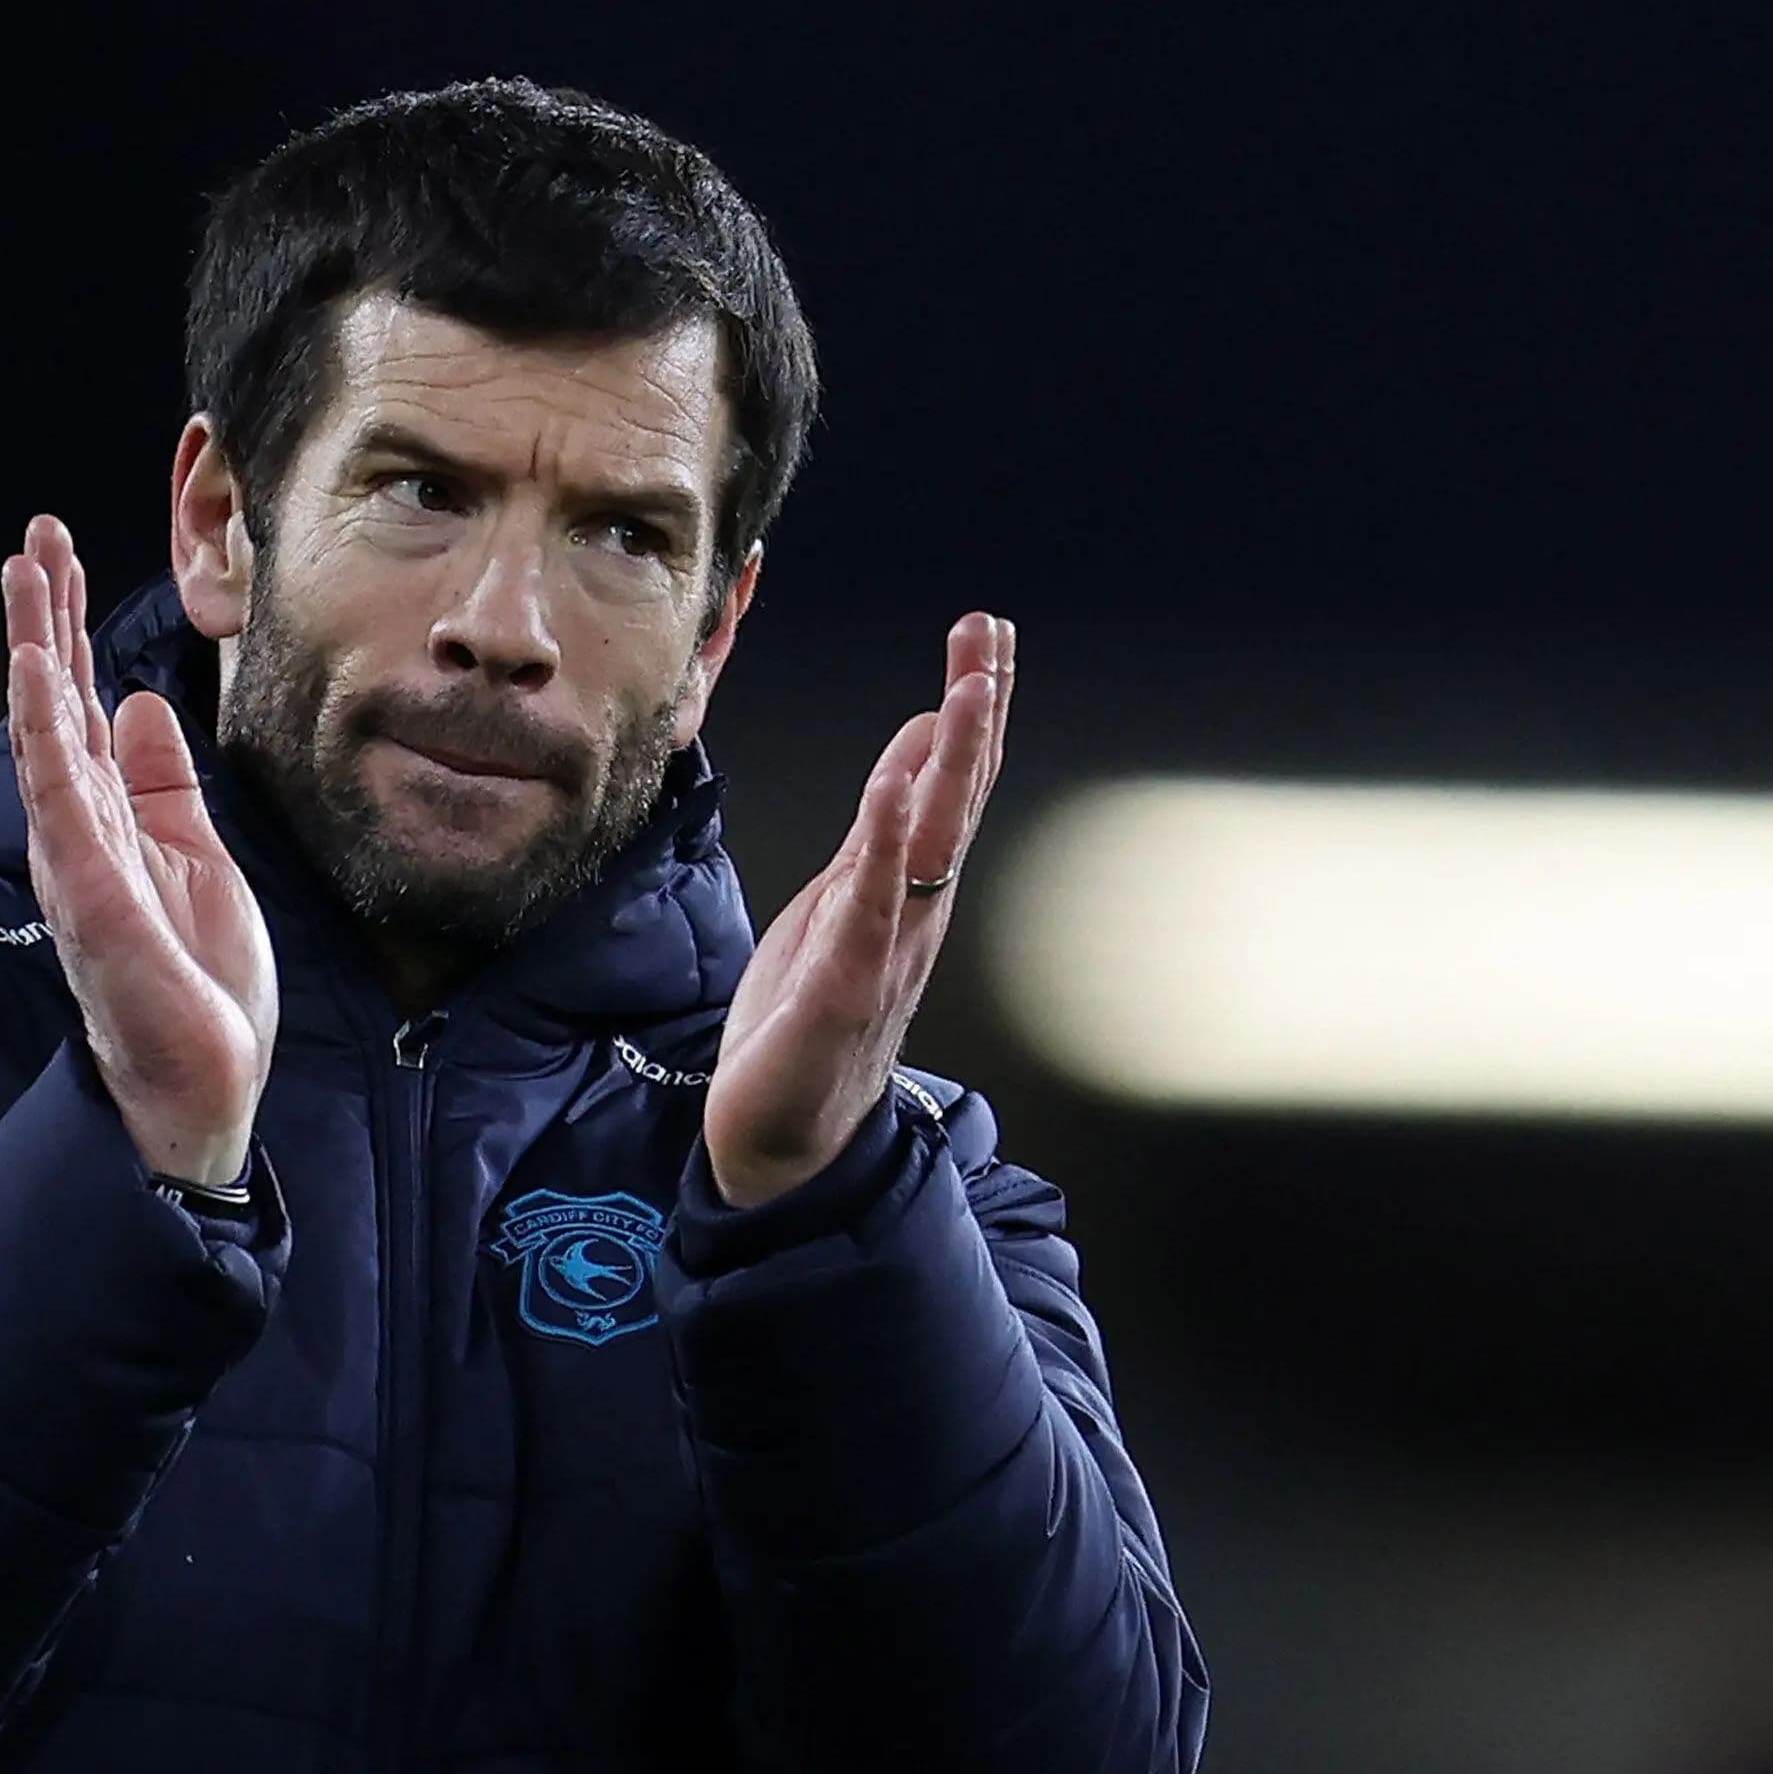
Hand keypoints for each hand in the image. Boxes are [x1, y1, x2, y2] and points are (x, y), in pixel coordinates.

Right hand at [2, 514, 278, 1186]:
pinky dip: (48, 734)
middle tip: (34, 535)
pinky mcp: (93, 896)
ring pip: (46, 736)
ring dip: (36, 653)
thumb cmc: (196, 982)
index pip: (79, 706)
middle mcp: (81, 830)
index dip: (68, 629)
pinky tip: (41, 675)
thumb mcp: (195, 854)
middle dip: (44, 618)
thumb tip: (137, 704)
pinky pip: (63, 801)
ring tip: (26, 576)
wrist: (206, 1080)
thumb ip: (162, 782)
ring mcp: (80, 860)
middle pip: (53, 705)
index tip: (56, 555)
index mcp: (108, 819)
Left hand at [704, 612, 1014, 1206]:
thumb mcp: (840, 902)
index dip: (972, 708)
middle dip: (978, 712)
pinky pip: (870, 903)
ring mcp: (886, 948)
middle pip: (956, 797)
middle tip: (992, 633)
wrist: (780, 1140)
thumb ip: (880, 829)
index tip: (987, 635)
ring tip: (968, 685)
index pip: (950, 784)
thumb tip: (917, 742)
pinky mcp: (842, 986)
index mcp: (909, 890)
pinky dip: (884, 842)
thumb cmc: (806, 1022)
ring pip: (931, 839)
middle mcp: (914, 912)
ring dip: (953, 760)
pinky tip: (895, 784)